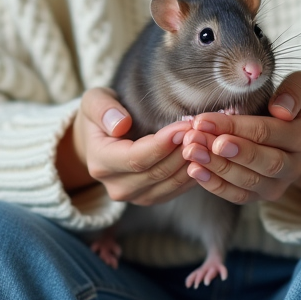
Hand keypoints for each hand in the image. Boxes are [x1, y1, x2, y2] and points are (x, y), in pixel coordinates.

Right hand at [57, 87, 198, 205]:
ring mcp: (135, 196)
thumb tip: (120, 124)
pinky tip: (204, 153)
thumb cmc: (100, 116)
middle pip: (158, 172)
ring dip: (192, 162)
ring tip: (207, 139)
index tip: (184, 126)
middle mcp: (117, 186)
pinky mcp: (152, 198)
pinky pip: (178, 189)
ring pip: (171, 182)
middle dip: (183, 150)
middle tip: (203, 129)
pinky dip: (194, 172)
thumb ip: (103, 109)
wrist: (99, 141)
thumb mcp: (94, 101)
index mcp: (101, 163)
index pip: (136, 158)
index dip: (163, 144)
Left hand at [180, 71, 300, 204]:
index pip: (266, 133)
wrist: (292, 134)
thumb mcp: (300, 87)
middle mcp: (295, 166)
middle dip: (224, 151)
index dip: (234, 127)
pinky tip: (195, 170)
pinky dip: (215, 185)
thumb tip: (282, 110)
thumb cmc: (288, 104)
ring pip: (247, 181)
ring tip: (191, 151)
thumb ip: (296, 90)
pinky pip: (238, 196)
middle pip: (260, 162)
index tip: (204, 120)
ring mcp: (278, 184)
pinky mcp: (261, 196)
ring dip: (216, 167)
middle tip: (196, 139)